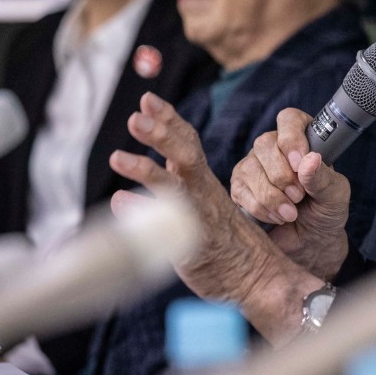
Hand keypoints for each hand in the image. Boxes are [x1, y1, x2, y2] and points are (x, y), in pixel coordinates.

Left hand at [109, 93, 282, 301]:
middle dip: (160, 134)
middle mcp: (203, 194)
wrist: (258, 276)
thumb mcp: (195, 211)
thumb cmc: (224, 244)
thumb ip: (163, 197)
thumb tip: (119, 196)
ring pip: (175, 189)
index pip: (186, 143)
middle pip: (185, 156)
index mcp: (202, 182)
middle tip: (135, 117)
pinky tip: (121, 201)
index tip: (148, 99)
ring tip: (118, 157)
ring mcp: (200, 220)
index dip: (168, 119)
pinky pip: (170, 229)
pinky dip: (146, 215)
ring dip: (147, 171)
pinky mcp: (195, 248)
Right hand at [231, 108, 352, 280]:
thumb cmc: (326, 211)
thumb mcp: (335, 195)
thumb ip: (323, 177)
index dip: (291, 138)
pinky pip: (241, 191)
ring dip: (271, 196)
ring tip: (291, 213)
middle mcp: (274, 147)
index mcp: (303, 138)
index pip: (289, 119)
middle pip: (265, 144)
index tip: (299, 163)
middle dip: (282, 175)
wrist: (311, 241)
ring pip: (250, 169)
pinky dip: (261, 208)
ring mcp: (254, 166)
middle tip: (299, 197)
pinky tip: (277, 218)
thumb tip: (310, 159)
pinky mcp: (240, 187)